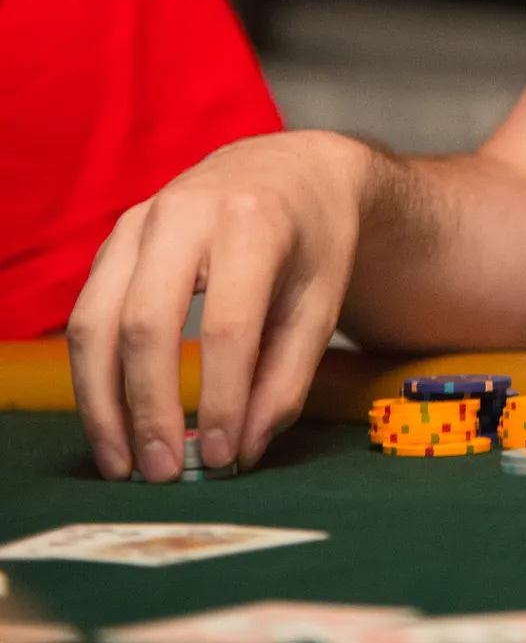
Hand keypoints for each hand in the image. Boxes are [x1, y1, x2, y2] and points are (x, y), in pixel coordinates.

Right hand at [68, 129, 369, 483]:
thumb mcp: (321, 304)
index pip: (226, 326)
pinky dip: (92, 376)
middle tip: (160, 472)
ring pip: (95, 322)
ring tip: (123, 463)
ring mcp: (140, 222)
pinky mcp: (115, 240)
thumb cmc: (313, 242)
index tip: (219, 456)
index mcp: (253, 221)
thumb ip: (286, 379)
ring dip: (101, 402)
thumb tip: (242, 449)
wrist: (293, 170)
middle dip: (148, 408)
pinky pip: (86, 314)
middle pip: (145, 323)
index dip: (218, 399)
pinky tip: (112, 421)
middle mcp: (186, 212)